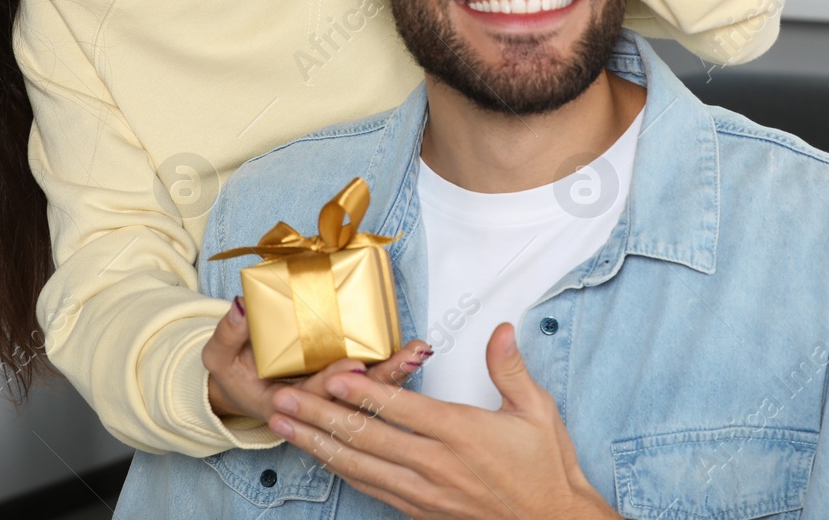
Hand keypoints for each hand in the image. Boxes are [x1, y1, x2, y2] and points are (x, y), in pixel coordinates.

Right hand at [202, 295, 430, 423]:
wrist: (241, 390)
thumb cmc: (234, 373)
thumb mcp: (219, 356)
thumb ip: (229, 332)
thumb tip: (241, 303)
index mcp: (285, 407)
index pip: (315, 396)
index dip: (335, 380)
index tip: (356, 362)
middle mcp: (315, 407)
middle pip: (355, 399)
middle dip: (385, 377)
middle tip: (411, 356)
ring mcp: (333, 400)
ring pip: (370, 393)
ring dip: (397, 373)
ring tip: (420, 352)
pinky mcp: (344, 388)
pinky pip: (372, 383)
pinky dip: (394, 369)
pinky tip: (415, 352)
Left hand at [267, 323, 619, 519]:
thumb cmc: (546, 468)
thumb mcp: (537, 410)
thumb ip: (509, 367)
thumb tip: (499, 328)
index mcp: (461, 432)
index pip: (400, 408)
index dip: (362, 392)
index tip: (330, 375)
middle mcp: (436, 464)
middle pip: (366, 437)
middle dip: (319, 415)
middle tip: (282, 398)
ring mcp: (425, 492)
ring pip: (360, 466)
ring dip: (318, 444)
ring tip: (284, 426)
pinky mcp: (422, 511)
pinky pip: (372, 489)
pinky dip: (341, 471)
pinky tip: (321, 457)